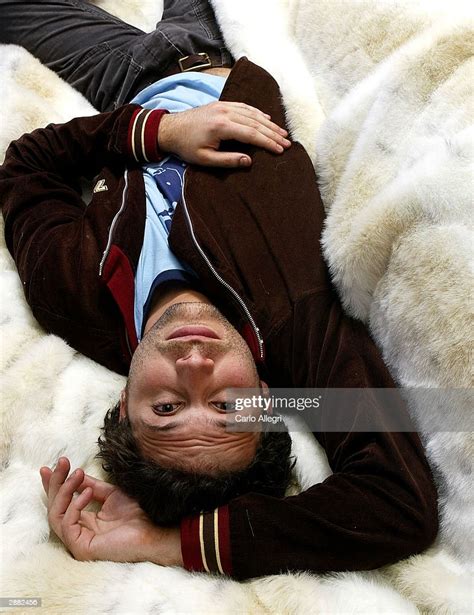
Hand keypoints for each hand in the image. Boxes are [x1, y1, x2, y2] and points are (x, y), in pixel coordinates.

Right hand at [39, 457, 181, 565]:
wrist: (154, 527)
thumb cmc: (137, 513)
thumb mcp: (110, 493)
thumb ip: (90, 486)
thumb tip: (74, 473)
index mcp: (84, 521)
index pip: (62, 503)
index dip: (55, 483)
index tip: (51, 465)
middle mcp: (78, 532)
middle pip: (55, 507)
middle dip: (56, 482)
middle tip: (62, 463)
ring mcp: (78, 542)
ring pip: (56, 515)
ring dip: (65, 490)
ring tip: (78, 474)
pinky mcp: (81, 548)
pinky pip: (67, 525)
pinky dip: (75, 505)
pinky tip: (88, 492)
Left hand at [158, 101, 290, 166]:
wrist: (170, 129)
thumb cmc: (186, 147)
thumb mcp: (205, 159)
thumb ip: (228, 160)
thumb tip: (249, 161)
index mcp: (222, 126)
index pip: (252, 134)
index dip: (268, 143)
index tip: (281, 150)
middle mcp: (225, 112)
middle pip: (256, 123)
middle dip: (273, 134)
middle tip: (288, 143)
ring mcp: (224, 106)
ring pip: (252, 113)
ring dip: (269, 124)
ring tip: (282, 133)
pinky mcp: (221, 104)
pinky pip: (244, 107)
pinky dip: (257, 113)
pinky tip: (266, 120)